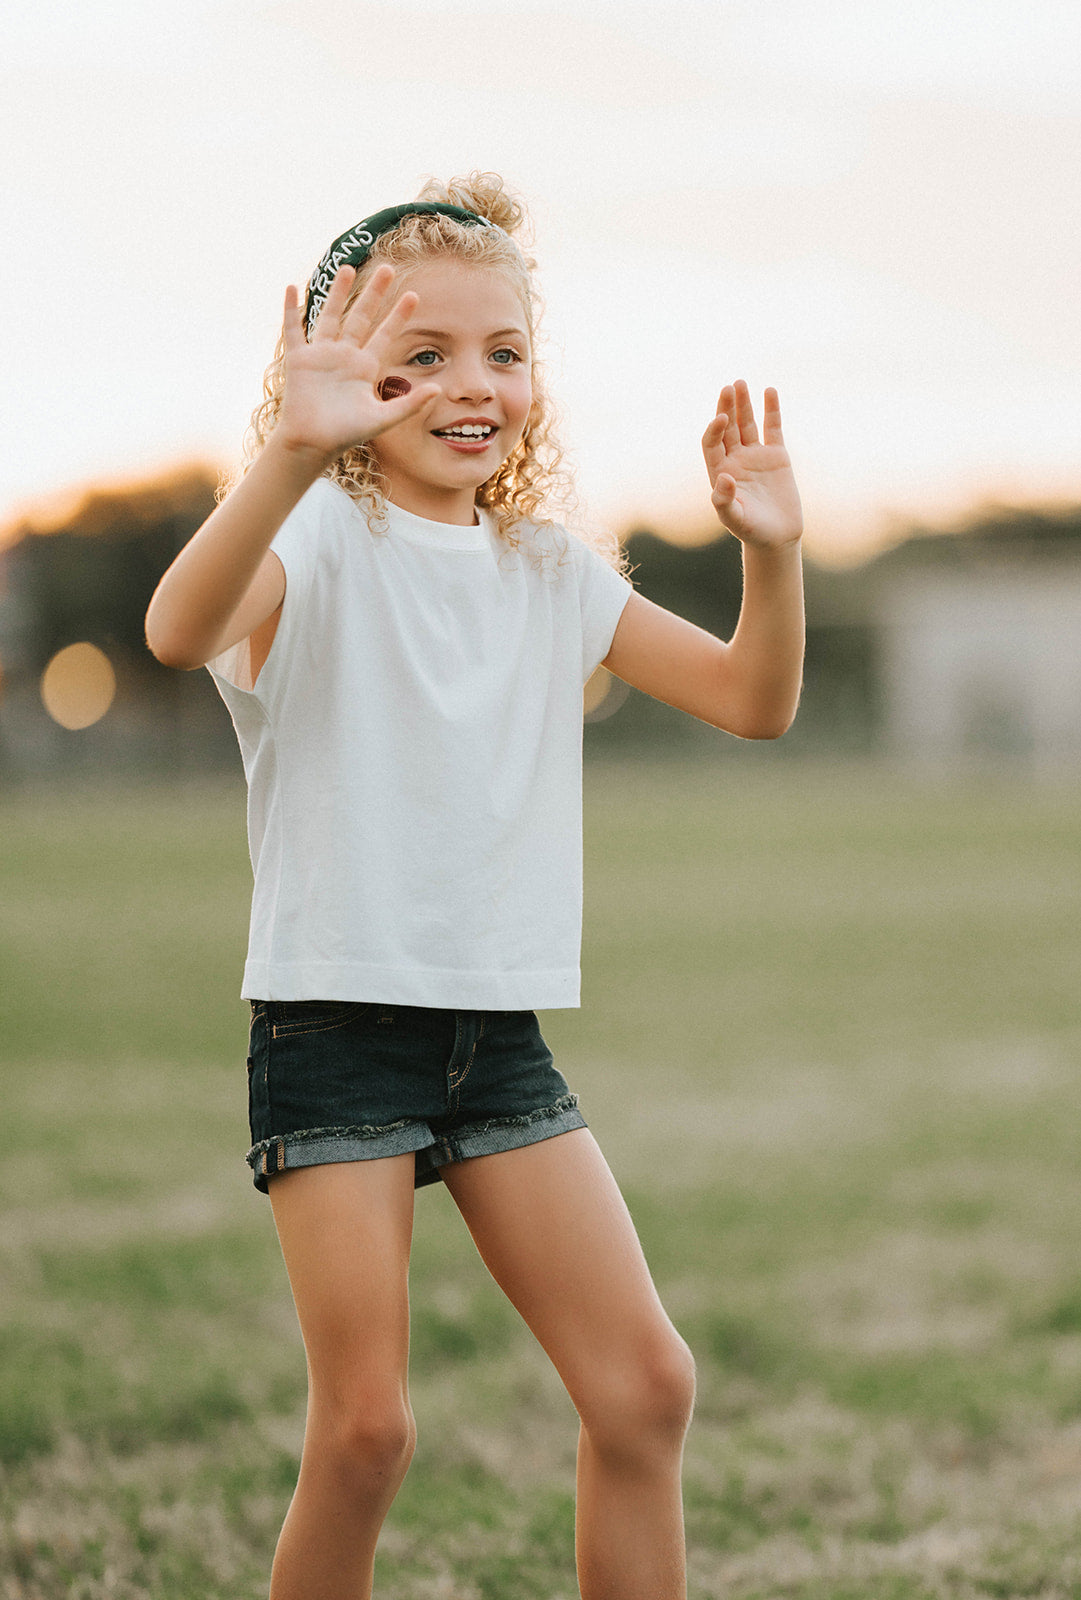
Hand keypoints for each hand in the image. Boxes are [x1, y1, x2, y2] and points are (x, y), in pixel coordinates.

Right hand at [275, 265, 439, 464]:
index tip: (414, 296)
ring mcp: (321, 355)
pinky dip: (290, 310)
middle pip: (361, 317)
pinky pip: (293, 330)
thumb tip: (439, 390)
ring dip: (339, 293)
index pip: (386, 335)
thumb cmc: (346, 434)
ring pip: (330, 316)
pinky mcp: (299, 359)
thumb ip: (410, 404)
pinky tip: (292, 288)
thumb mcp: (383, 419)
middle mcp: (344, 356)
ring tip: (347, 267)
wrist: (313, 443)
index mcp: (364, 367)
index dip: (399, 316)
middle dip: (375, 294)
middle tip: (388, 268)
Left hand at [702, 381, 802, 547]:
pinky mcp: (777, 455)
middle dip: (727, 407)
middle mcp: (735, 460)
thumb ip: (724, 501)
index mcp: (720, 472)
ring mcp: (755, 456)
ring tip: (741, 383)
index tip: (721, 419)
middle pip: (728, 428)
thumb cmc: (752, 531)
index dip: (714, 429)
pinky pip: (773, 428)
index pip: (712, 443)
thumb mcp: (735, 519)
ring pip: (747, 424)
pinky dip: (771, 410)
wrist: (777, 537)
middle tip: (729, 387)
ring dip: (744, 404)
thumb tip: (723, 477)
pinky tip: (770, 391)